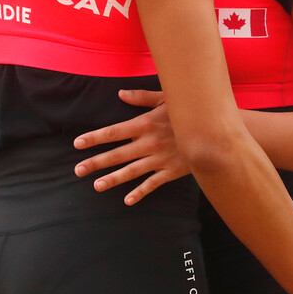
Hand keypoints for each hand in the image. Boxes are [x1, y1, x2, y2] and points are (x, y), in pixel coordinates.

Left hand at [72, 89, 191, 204]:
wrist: (215, 131)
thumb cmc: (189, 111)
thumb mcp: (167, 98)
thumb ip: (142, 97)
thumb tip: (120, 94)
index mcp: (145, 123)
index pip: (113, 132)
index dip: (94, 138)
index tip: (77, 143)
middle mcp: (149, 143)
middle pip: (117, 155)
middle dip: (96, 162)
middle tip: (78, 170)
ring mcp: (160, 159)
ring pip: (131, 171)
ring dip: (113, 179)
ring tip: (96, 185)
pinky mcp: (172, 171)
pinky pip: (152, 184)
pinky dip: (140, 192)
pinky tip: (127, 200)